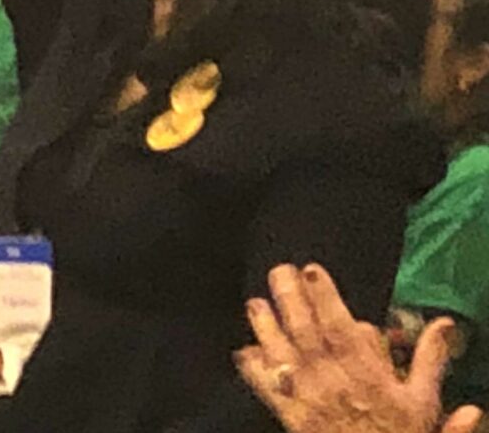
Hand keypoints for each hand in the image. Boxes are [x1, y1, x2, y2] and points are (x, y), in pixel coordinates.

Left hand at [236, 264, 482, 432]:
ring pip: (280, 353)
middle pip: (304, 330)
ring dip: (265, 326)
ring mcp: (307, 396)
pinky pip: (266, 389)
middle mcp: (330, 378)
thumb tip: (444, 324)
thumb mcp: (423, 401)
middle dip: (289, 297)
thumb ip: (430, 359)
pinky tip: (242, 351)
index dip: (324, 295)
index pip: (339, 325)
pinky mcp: (290, 416)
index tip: (311, 270)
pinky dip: (252, 370)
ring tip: (255, 302)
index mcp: (363, 372)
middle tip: (279, 270)